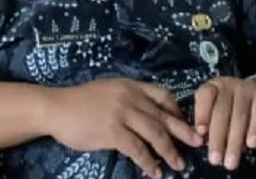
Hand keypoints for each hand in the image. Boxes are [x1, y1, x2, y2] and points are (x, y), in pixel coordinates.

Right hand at [44, 78, 202, 178]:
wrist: (57, 108)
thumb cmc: (81, 101)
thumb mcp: (109, 91)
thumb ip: (129, 98)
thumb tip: (149, 114)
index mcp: (131, 86)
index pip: (163, 95)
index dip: (177, 111)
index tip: (184, 124)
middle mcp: (131, 97)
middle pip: (164, 116)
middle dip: (184, 132)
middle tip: (198, 144)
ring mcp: (123, 114)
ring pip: (155, 134)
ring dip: (170, 151)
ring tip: (179, 165)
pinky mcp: (114, 131)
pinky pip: (138, 149)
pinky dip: (149, 163)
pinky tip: (155, 172)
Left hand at [194, 77, 255, 170]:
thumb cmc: (231, 106)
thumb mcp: (216, 108)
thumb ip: (208, 121)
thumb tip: (200, 141)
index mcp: (212, 87)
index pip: (205, 96)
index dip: (202, 113)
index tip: (200, 133)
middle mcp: (228, 86)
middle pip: (221, 111)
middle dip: (217, 137)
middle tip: (215, 159)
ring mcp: (246, 90)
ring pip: (239, 116)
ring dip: (234, 141)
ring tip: (231, 161)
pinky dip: (255, 130)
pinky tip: (251, 144)